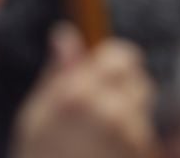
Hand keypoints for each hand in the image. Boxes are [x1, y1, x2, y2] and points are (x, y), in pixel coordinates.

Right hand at [9, 28, 155, 157]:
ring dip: (130, 116)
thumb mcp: (35, 116)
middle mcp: (108, 110)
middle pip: (139, 80)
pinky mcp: (141, 153)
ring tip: (101, 140)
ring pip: (143, 109)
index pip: (121, 56)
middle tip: (104, 109)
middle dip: (126, 88)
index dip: (116, 62)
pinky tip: (107, 155)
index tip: (107, 72)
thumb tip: (65, 34)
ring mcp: (129, 136)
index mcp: (77, 94)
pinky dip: (133, 142)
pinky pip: (143, 136)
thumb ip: (57, 73)